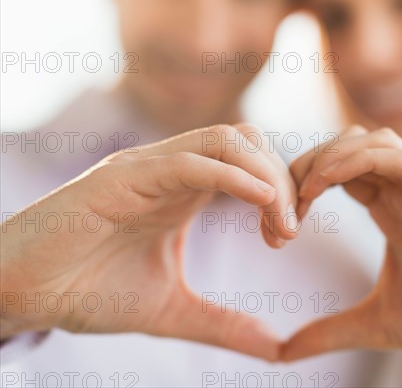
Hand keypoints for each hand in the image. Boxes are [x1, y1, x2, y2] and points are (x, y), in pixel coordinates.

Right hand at [1, 124, 297, 360]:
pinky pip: (188, 161)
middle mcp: (170, 170)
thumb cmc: (88, 292)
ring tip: (278, 224)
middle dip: (281, 180)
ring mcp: (146, 168)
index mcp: (185, 191)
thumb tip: (277, 348)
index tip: (286, 235)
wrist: (22, 295)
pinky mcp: (120, 178)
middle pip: (247, 141)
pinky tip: (260, 201)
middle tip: (287, 232)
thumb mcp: (173, 310)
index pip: (251, 162)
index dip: (281, 191)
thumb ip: (225, 324)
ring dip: (265, 176)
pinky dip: (233, 175)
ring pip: (225, 141)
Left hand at [283, 126, 401, 374]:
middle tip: (284, 201)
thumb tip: (283, 352)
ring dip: (332, 156)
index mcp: (393, 212)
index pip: (343, 172)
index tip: (280, 220)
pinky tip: (327, 182)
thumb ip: (329, 331)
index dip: (305, 183)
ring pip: (377, 141)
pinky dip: (360, 159)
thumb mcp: (374, 324)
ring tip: (304, 190)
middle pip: (353, 146)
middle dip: (311, 163)